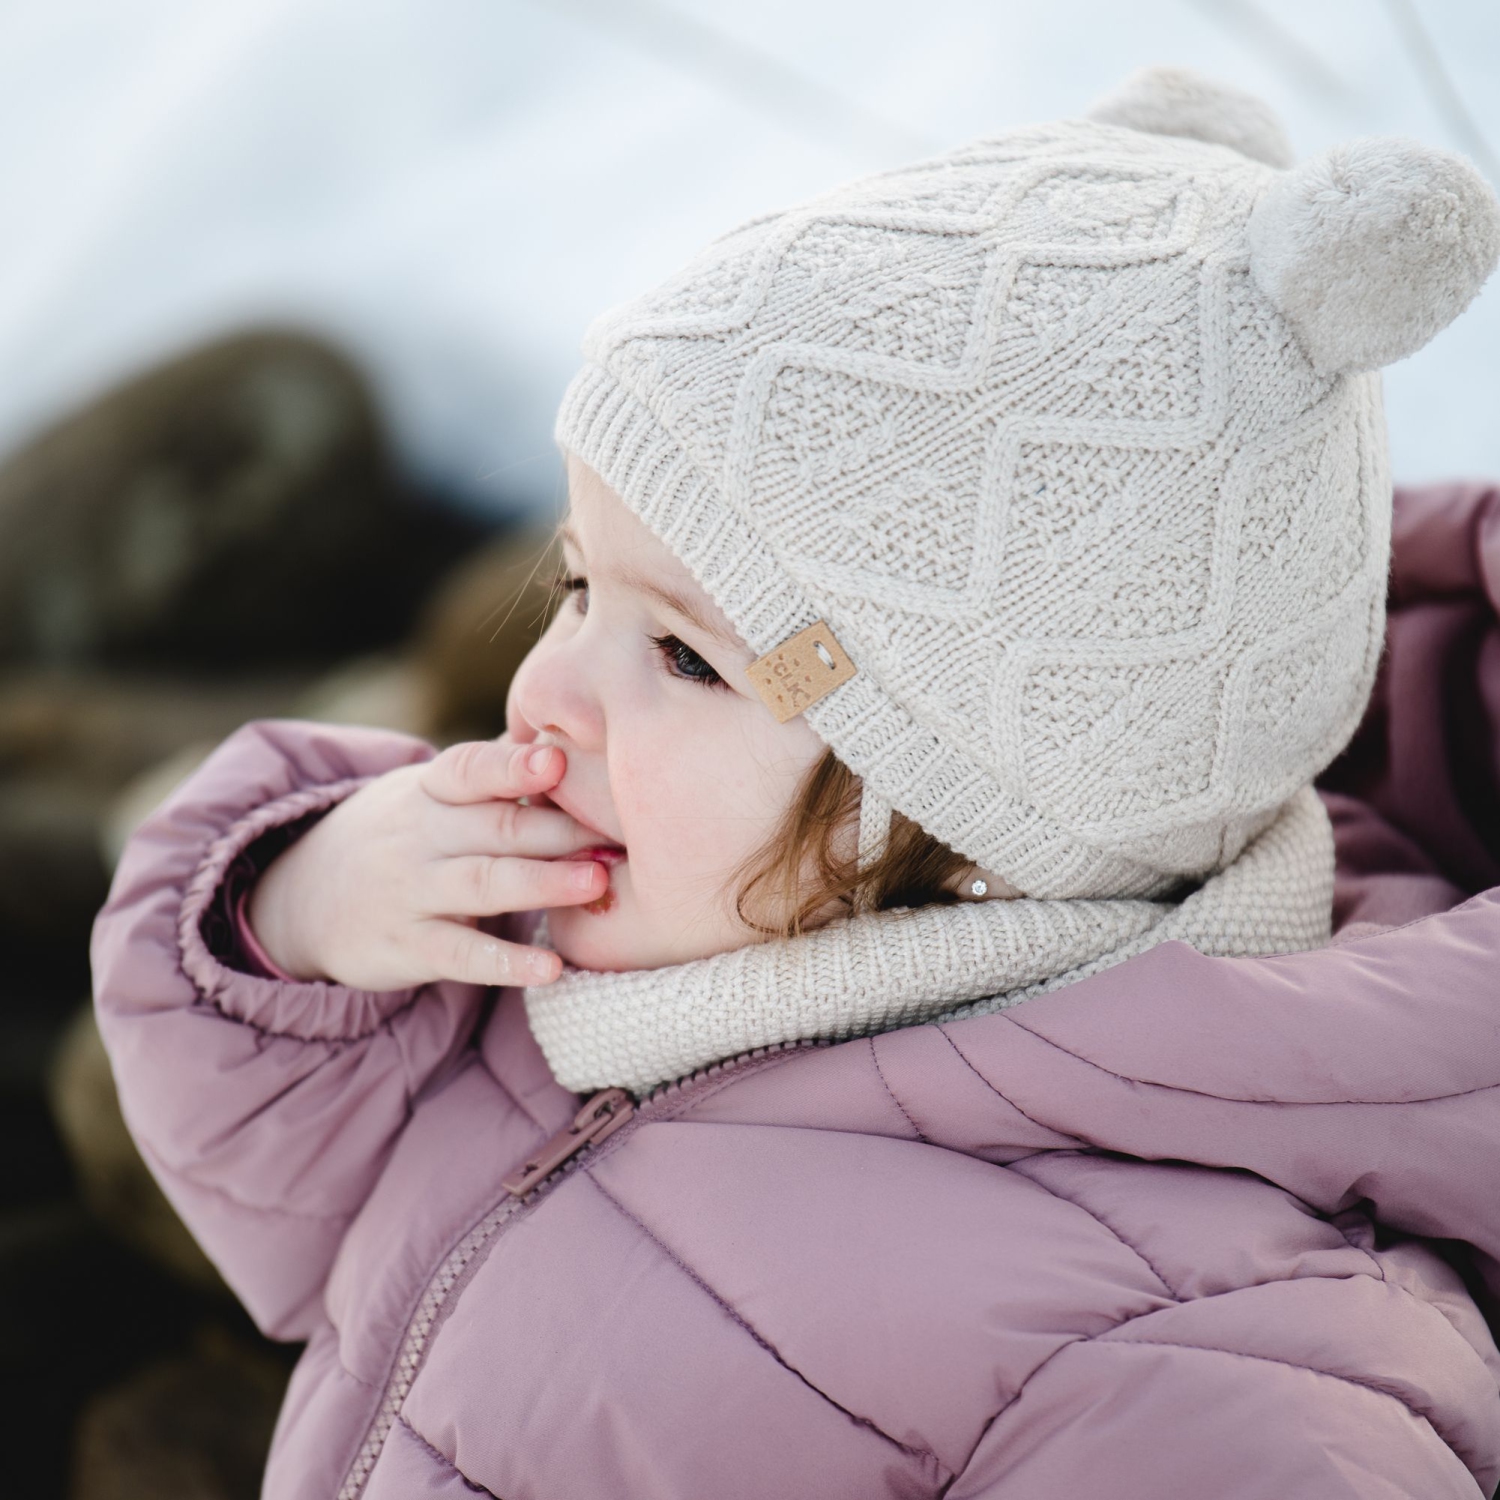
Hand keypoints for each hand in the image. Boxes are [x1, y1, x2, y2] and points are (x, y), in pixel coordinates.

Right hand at [246, 740, 604, 989]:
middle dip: (557, 831)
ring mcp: (411, 891)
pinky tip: (551, 969)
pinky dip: (505, 962)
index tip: (557, 761)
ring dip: (542, 884)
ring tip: (595, 883)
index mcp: (432, 789)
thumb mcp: (434, 794)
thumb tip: (574, 735)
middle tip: (614, 834)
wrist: (304, 897)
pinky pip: (461, 954)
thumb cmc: (406, 835)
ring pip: (482, 884)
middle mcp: (420, 835)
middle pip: (495, 828)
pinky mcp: (408, 947)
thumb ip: (496, 772)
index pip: (470, 769)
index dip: (512, 766)